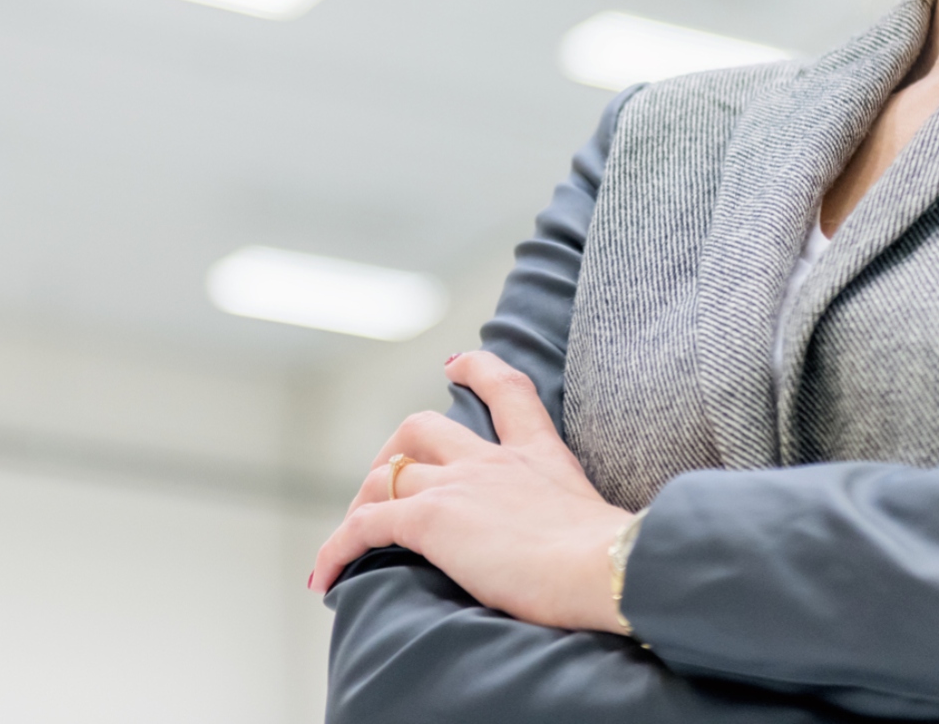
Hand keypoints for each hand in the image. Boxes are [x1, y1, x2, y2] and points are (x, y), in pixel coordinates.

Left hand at [308, 349, 632, 629]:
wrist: (606, 566)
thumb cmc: (616, 561)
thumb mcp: (602, 524)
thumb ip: (583, 525)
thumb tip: (600, 556)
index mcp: (540, 455)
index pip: (507, 390)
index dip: (477, 370)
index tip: (457, 362)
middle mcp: (494, 460)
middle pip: (424, 427)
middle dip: (395, 451)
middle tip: (384, 481)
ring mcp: (460, 485)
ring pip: (389, 472)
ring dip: (361, 501)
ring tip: (350, 537)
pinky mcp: (432, 519)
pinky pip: (365, 526)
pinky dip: (336, 549)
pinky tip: (323, 576)